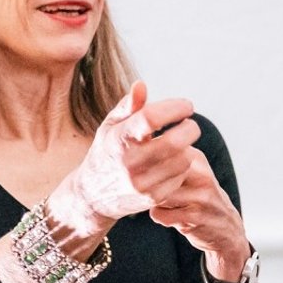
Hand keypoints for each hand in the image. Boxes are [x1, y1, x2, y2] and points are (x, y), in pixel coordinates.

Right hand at [45, 81, 198, 238]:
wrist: (92, 196)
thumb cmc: (106, 153)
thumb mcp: (110, 127)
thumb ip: (128, 106)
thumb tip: (141, 85)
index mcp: (118, 139)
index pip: (151, 118)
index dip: (175, 108)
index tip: (186, 105)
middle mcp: (129, 162)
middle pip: (174, 142)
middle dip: (189, 128)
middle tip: (189, 124)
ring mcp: (142, 183)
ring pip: (183, 160)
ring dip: (187, 147)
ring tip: (179, 142)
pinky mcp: (153, 198)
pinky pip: (181, 177)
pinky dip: (182, 166)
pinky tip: (172, 161)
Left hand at [146, 151, 250, 277]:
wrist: (226, 230)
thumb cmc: (197, 199)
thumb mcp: (187, 175)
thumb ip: (165, 164)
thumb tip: (132, 156)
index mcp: (195, 158)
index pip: (162, 151)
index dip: (145, 163)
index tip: (140, 172)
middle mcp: (201, 173)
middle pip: (159, 172)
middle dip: (147, 182)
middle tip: (144, 189)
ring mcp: (202, 195)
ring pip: (160, 194)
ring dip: (153, 201)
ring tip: (159, 203)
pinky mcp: (197, 216)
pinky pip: (163, 215)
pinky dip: (160, 216)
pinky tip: (167, 216)